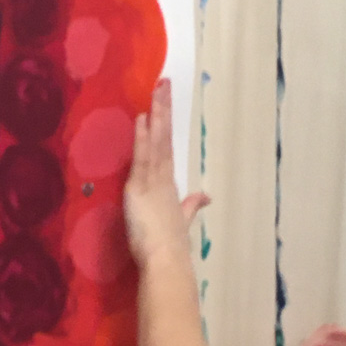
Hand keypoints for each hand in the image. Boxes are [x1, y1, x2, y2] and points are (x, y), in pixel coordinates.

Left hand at [124, 78, 208, 267]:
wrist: (167, 261)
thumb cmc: (171, 247)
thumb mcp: (181, 222)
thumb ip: (190, 206)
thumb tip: (205, 196)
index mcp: (169, 187)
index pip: (166, 150)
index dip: (164, 127)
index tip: (162, 105)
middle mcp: (164, 179)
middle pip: (164, 138)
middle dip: (164, 110)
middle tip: (164, 83)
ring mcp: (153, 181)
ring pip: (157, 142)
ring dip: (157, 115)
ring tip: (157, 90)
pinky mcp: (141, 187)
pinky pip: (144, 156)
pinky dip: (144, 137)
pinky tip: (144, 118)